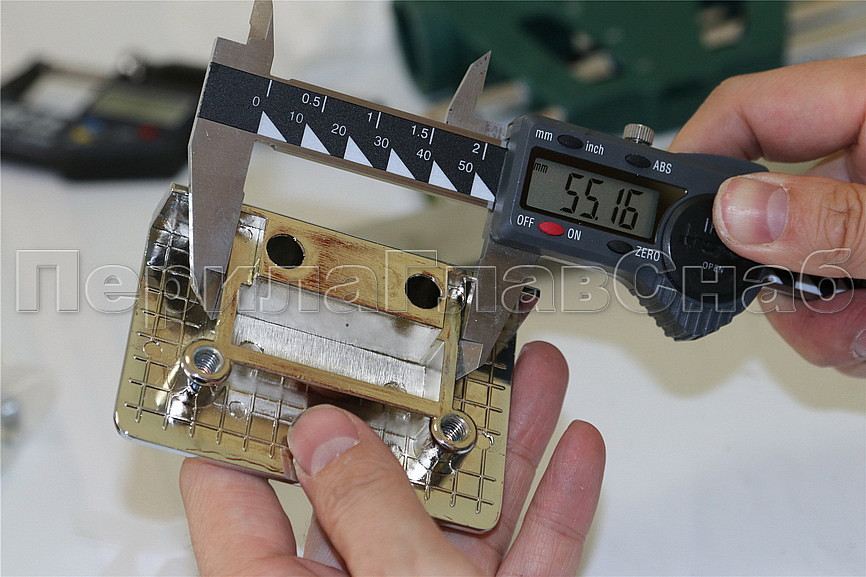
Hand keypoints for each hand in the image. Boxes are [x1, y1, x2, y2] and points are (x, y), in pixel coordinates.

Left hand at [180, 341, 604, 575]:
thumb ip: (363, 512)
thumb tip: (329, 433)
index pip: (235, 482)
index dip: (249, 406)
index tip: (267, 342)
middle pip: (371, 476)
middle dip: (418, 401)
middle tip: (430, 340)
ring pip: (463, 503)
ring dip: (503, 432)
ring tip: (523, 367)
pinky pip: (525, 548)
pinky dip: (553, 501)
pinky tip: (575, 447)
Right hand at [670, 56, 865, 377]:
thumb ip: (832, 220)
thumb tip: (736, 214)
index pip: (744, 110)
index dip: (690, 157)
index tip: (655, 216)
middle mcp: (861, 160)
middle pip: (756, 209)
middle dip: (763, 275)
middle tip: (784, 305)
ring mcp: (863, 213)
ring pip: (786, 268)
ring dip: (812, 320)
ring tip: (859, 335)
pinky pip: (823, 299)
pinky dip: (838, 332)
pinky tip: (865, 337)